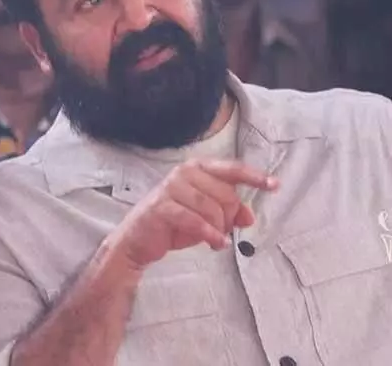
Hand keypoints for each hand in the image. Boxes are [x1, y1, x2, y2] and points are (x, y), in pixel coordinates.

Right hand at [114, 159, 278, 268]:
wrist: (138, 241)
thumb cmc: (172, 224)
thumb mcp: (206, 217)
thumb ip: (228, 212)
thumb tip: (249, 216)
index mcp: (196, 168)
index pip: (231, 169)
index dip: (254, 177)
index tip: (275, 185)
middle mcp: (183, 173)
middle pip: (226, 193)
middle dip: (230, 217)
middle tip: (224, 231)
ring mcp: (171, 188)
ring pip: (212, 208)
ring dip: (219, 228)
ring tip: (216, 241)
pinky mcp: (162, 207)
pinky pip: (196, 221)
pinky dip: (210, 234)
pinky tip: (215, 244)